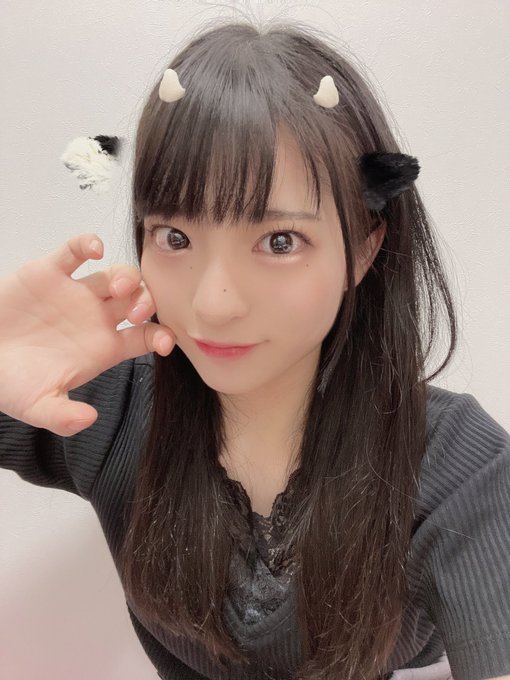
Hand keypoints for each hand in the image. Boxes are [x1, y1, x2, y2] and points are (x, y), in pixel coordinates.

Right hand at [0, 233, 175, 435]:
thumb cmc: (8, 382)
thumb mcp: (36, 405)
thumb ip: (62, 416)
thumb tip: (87, 420)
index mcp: (104, 348)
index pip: (146, 336)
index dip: (160, 336)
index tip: (164, 342)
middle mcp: (96, 318)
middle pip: (140, 300)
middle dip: (148, 302)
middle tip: (138, 311)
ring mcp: (76, 293)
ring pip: (117, 275)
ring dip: (126, 276)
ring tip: (117, 288)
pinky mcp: (50, 273)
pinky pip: (75, 251)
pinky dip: (88, 244)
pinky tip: (93, 250)